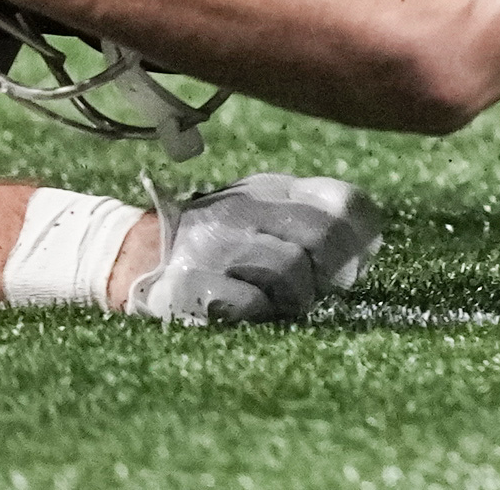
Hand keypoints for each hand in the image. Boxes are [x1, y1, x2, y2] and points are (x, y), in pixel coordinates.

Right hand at [128, 175, 381, 325]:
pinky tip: (247, 308)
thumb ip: (310, 220)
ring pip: (292, 271)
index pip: (341, 200)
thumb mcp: (263, 213)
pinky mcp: (192, 283)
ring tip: (280, 302)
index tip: (358, 261)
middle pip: (323, 235)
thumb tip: (364, 251)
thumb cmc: (217, 243)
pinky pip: (251, 303)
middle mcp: (244, 207)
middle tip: (320, 289)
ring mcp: (217, 244)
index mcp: (269, 187)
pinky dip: (258, 312)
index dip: (362, 235)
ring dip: (296, 298)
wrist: (135, 258)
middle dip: (332, 271)